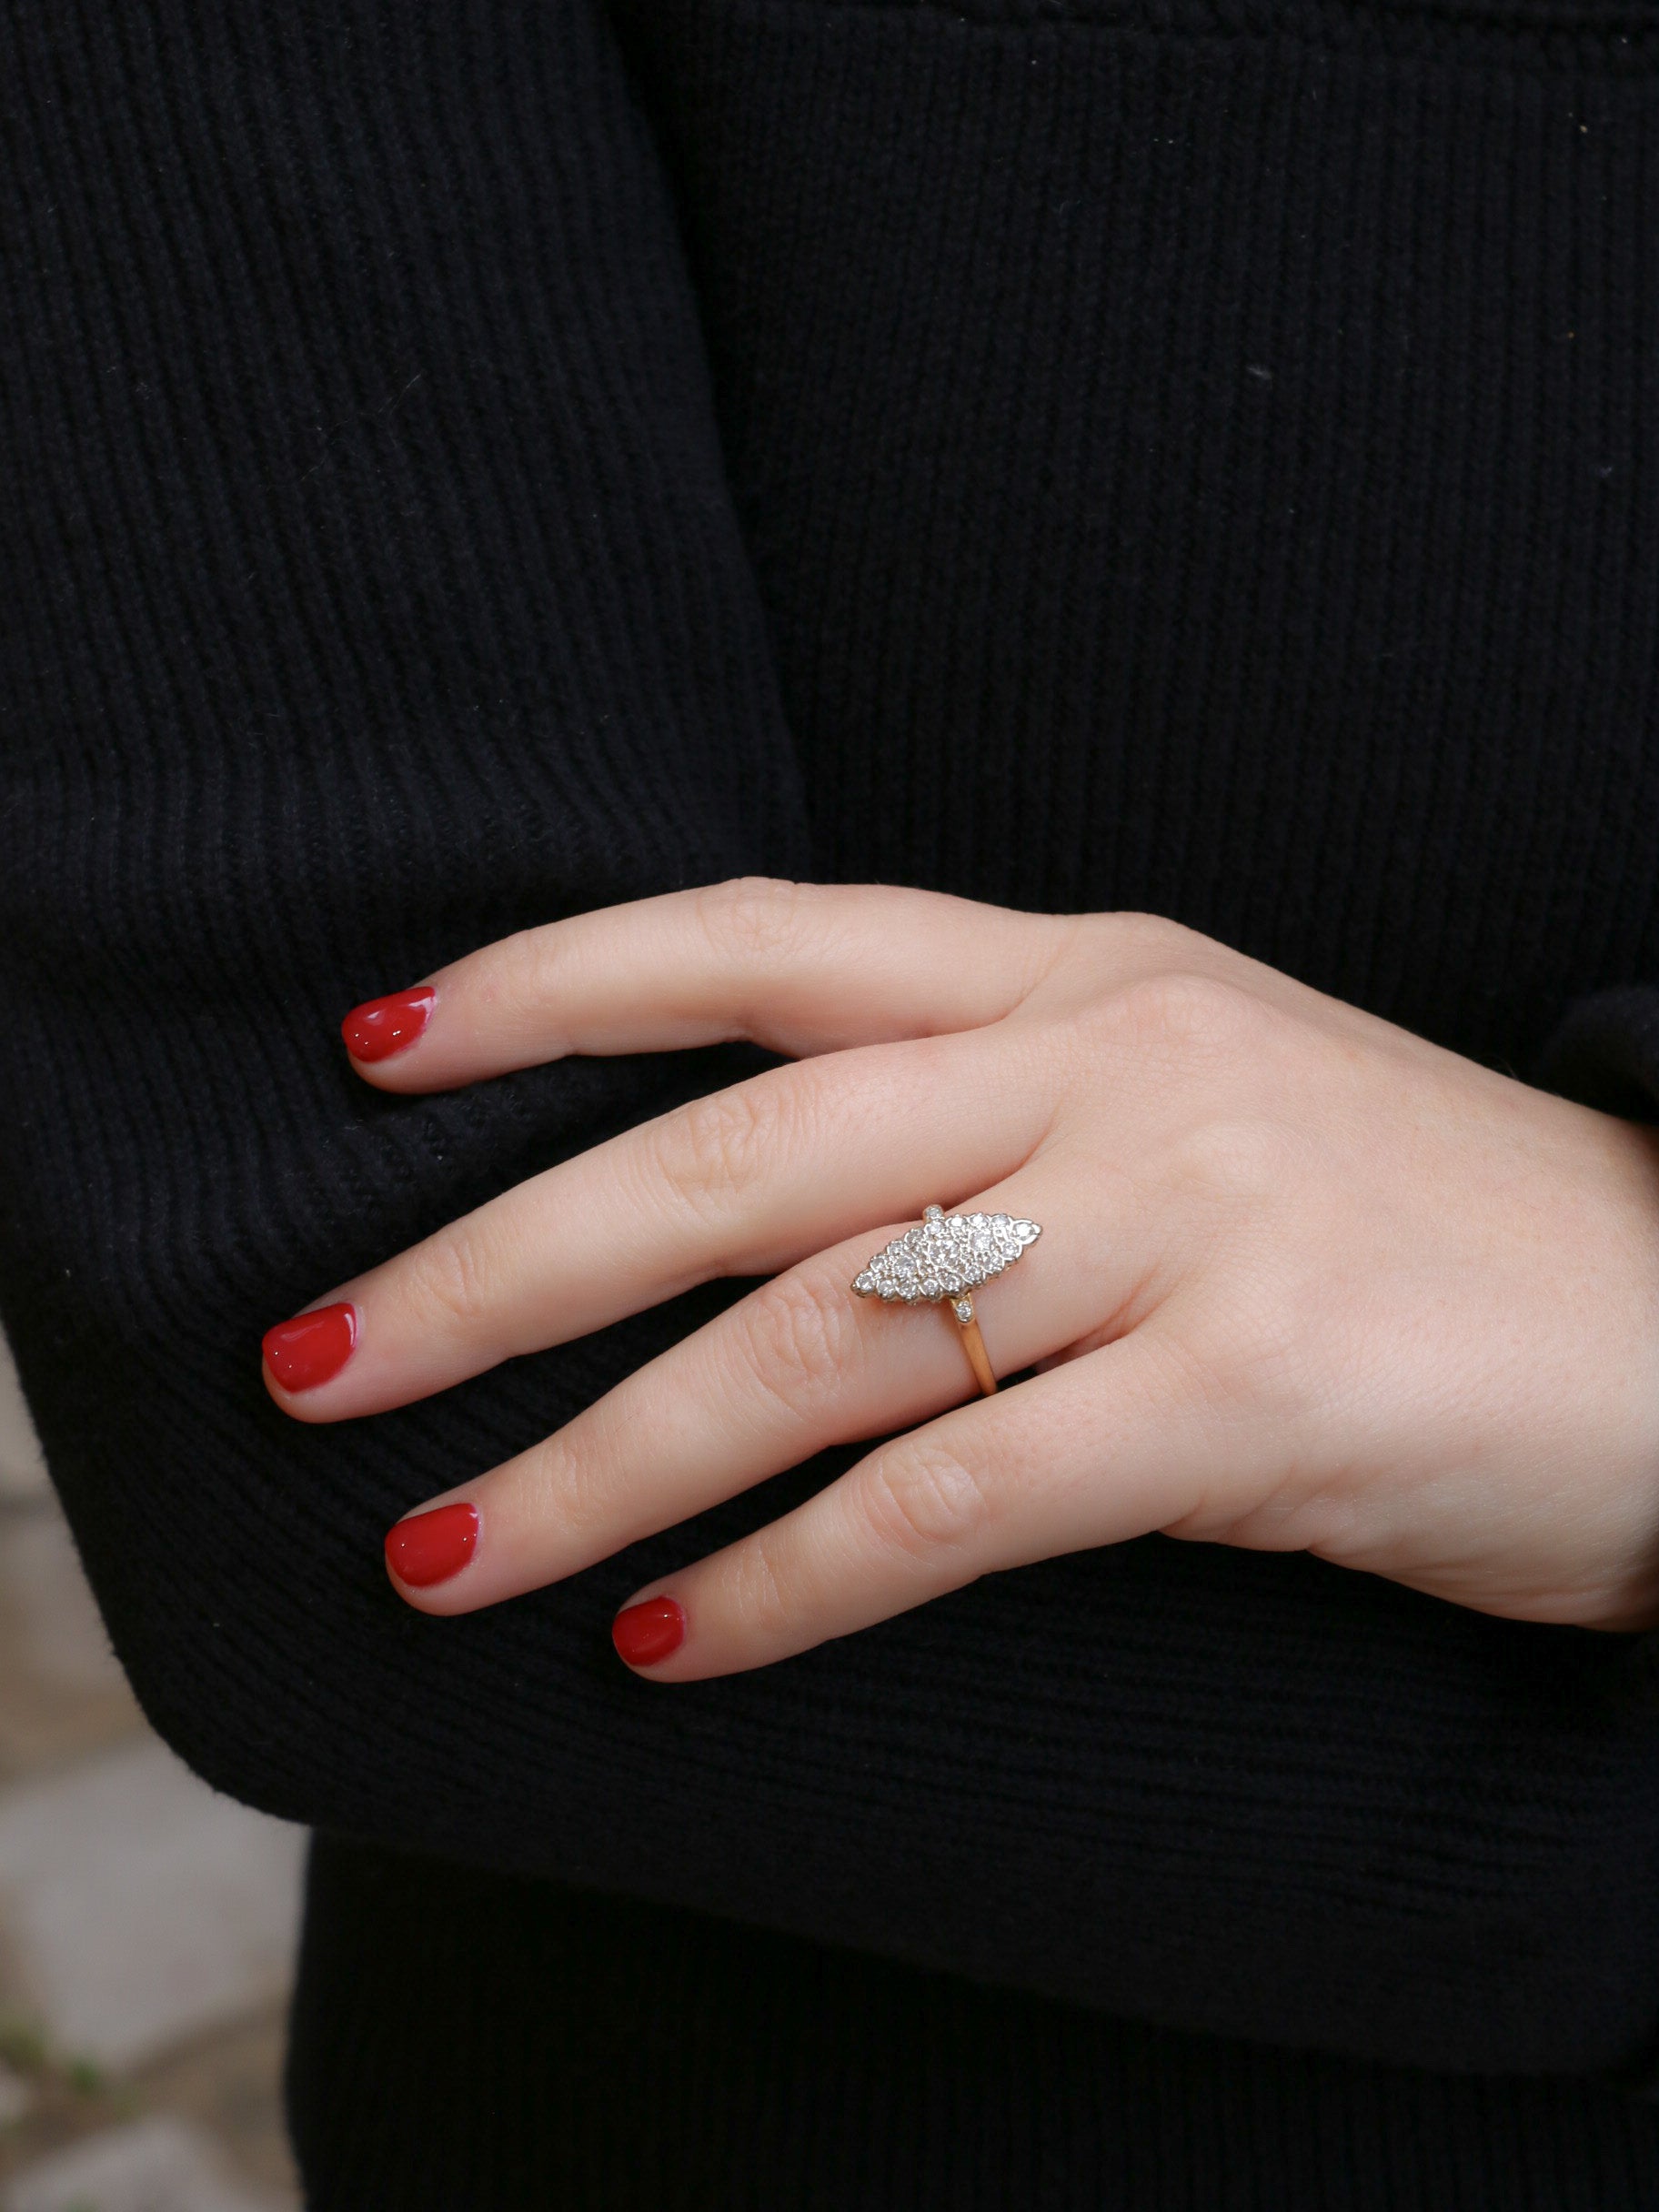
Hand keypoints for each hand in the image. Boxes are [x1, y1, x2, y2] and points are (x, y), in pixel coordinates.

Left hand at [262, 880, 1658, 1676]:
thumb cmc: (1398, 1219)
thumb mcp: (1183, 1098)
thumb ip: (980, 1116)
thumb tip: (729, 1229)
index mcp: (1079, 970)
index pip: (765, 935)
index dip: (555, 982)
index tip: (377, 1052)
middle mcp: (1113, 1063)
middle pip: (736, 1148)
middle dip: (497, 1262)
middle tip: (317, 1364)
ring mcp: (1192, 1215)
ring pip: (818, 1336)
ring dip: (602, 1458)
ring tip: (445, 1557)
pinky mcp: (1258, 1390)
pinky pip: (961, 1496)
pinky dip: (795, 1580)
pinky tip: (675, 1644)